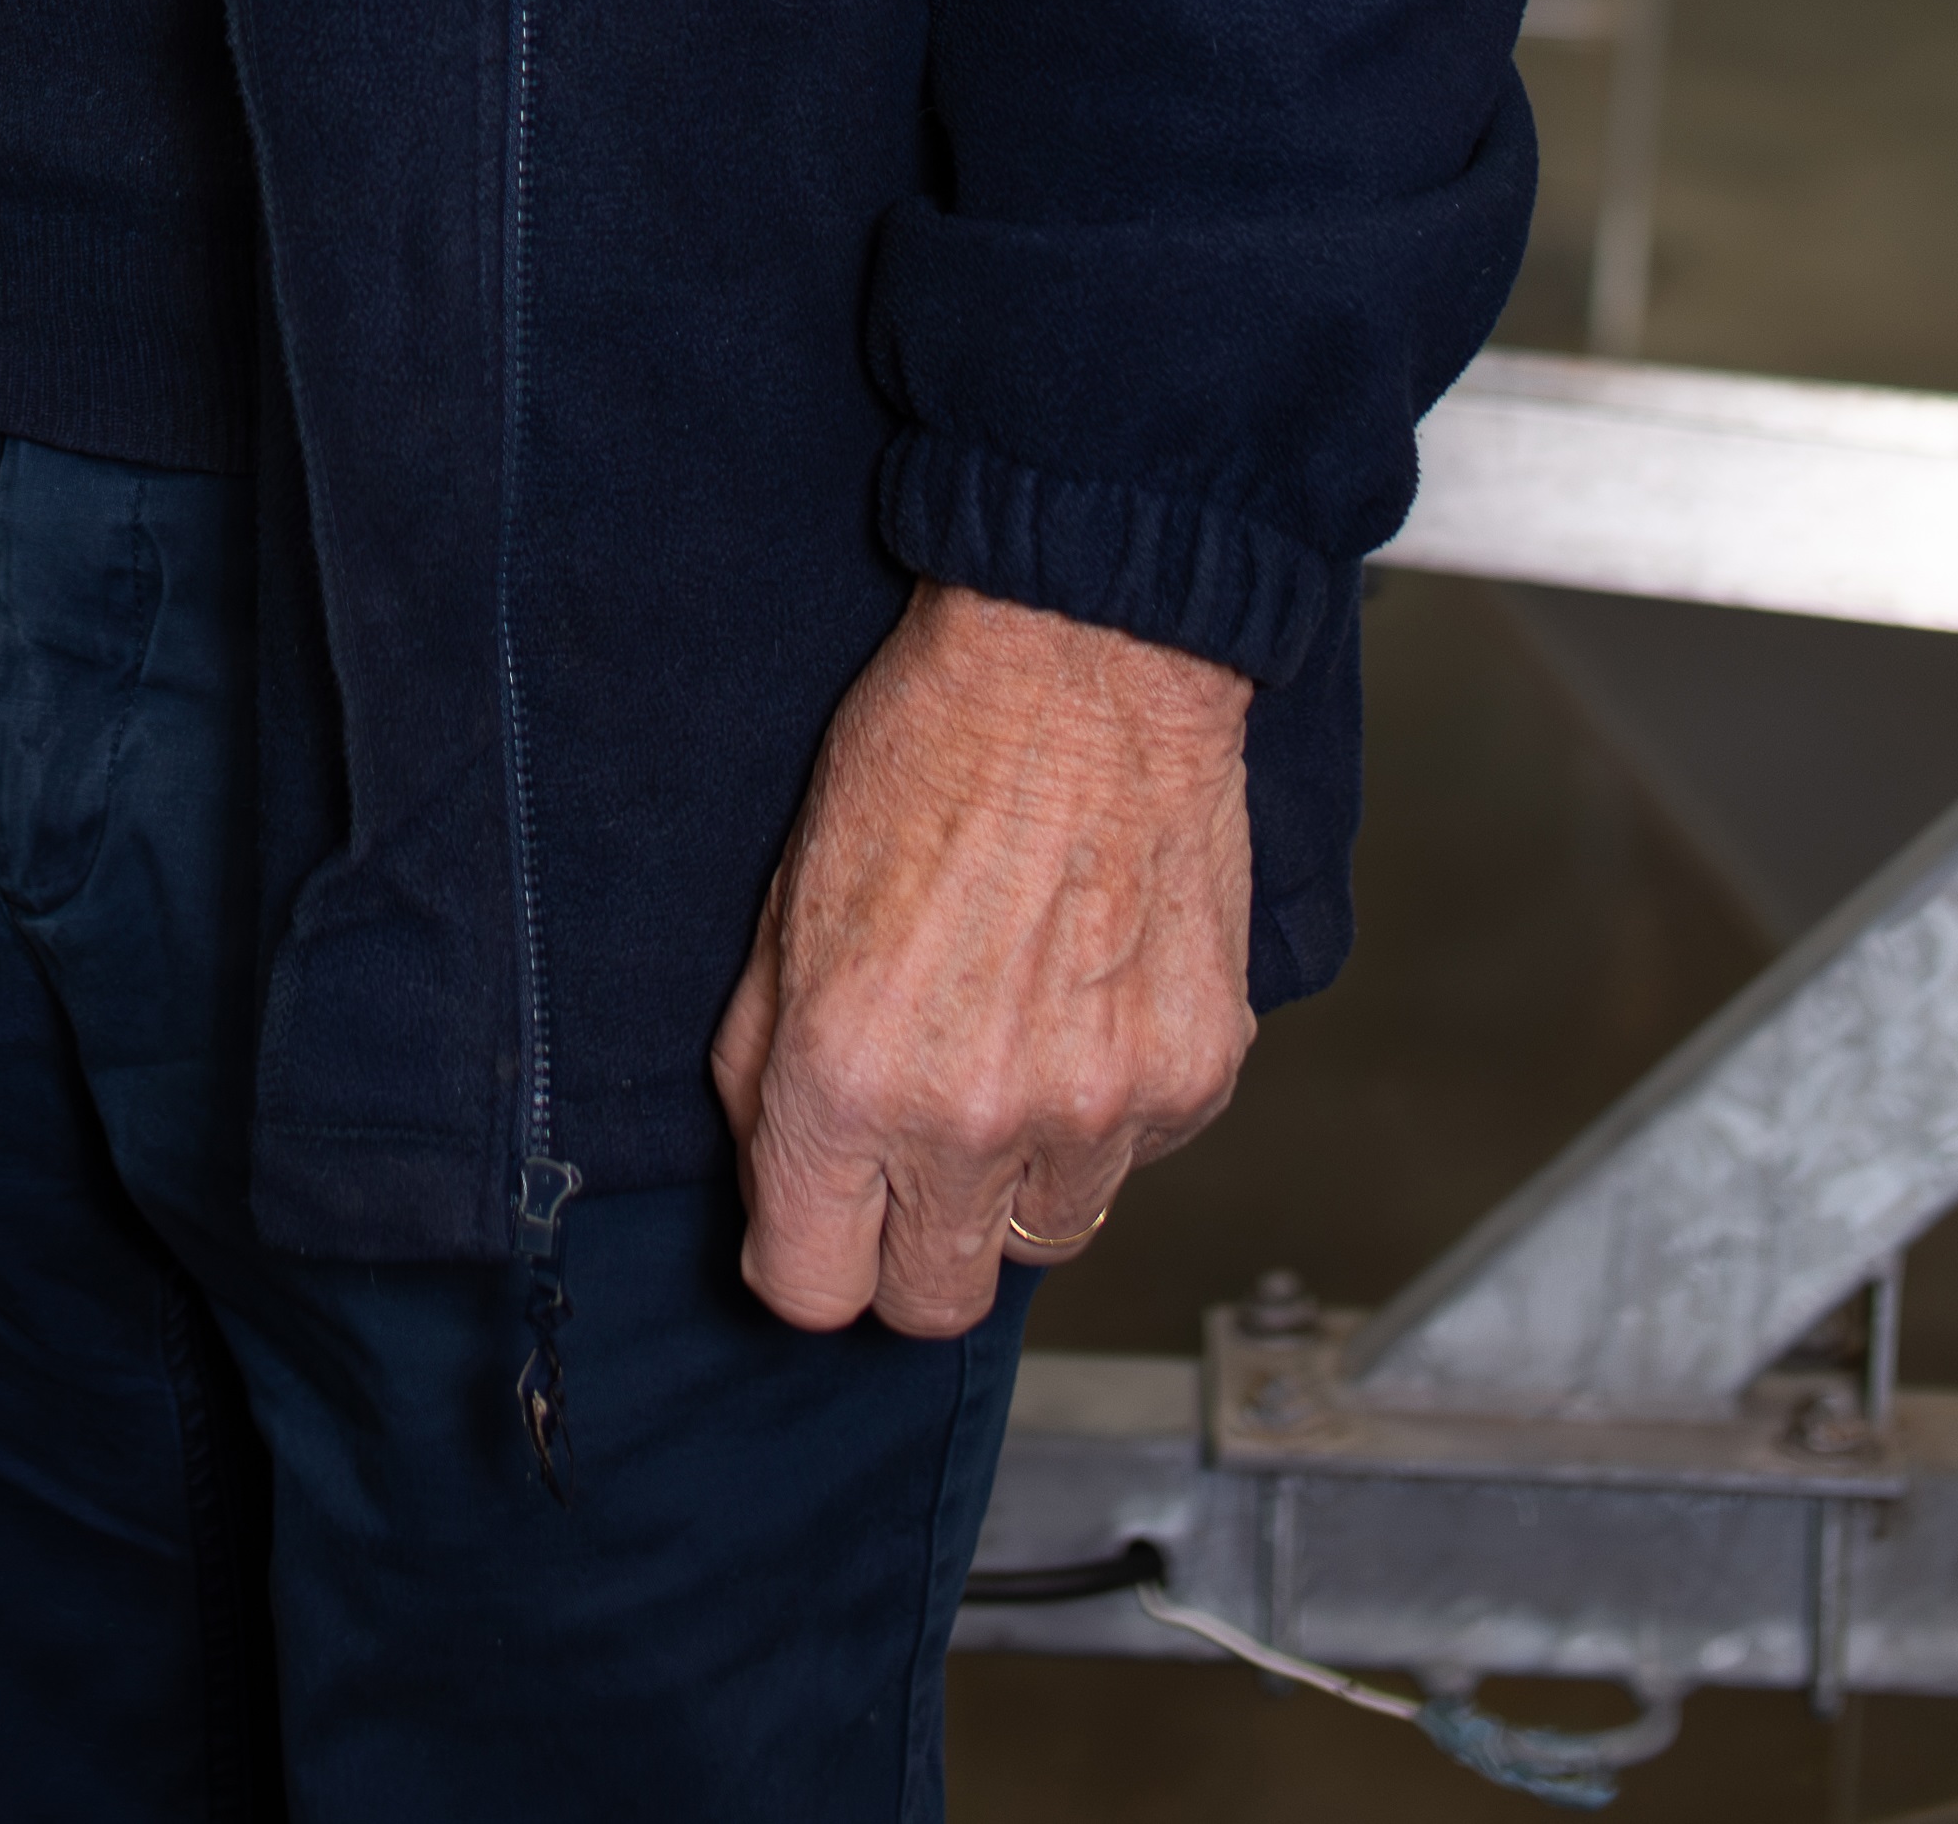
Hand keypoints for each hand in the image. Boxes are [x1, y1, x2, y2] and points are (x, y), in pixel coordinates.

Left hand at [711, 579, 1251, 1339]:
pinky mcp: (1193, 1079)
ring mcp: (1097, 1110)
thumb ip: (764, 1066)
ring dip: (1016, 1178)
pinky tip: (1083, 1003)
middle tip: (911, 1150)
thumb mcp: (783, 899)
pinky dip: (1106, 1113)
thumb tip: (777, 1172)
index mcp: (847, 1077)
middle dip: (908, 1243)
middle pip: (934, 1302)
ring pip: (1045, 1239)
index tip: (821, 1217)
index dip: (807, 1253)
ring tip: (1009, 1048)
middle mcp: (973, 1119)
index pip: (812, 1290)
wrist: (1085, 656)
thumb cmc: (931, 745)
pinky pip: (1135, 1160)